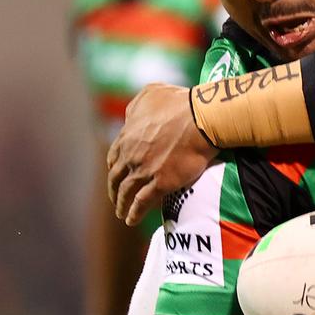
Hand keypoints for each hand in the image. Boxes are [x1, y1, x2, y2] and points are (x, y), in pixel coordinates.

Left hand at [107, 83, 217, 225]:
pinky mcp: (161, 183)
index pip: (114, 155)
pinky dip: (134, 213)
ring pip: (126, 192)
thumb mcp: (151, 94)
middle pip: (116, 177)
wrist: (201, 119)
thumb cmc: (180, 103)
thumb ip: (136, 106)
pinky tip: (131, 220)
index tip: (116, 174)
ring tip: (122, 214)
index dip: (114, 167)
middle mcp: (131, 155)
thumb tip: (131, 116)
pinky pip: (142, 202)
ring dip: (121, 205)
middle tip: (116, 198)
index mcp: (127, 135)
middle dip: (114, 189)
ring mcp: (144, 170)